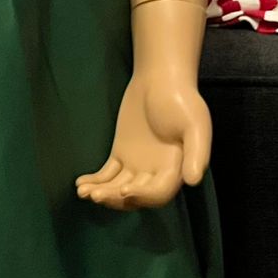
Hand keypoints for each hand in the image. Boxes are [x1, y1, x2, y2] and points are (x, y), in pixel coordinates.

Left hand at [75, 70, 211, 210]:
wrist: (160, 79)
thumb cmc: (181, 99)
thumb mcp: (195, 124)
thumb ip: (197, 152)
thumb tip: (193, 181)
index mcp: (176, 169)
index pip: (159, 194)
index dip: (143, 196)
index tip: (124, 190)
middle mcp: (157, 172)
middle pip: (136, 196)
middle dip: (116, 199)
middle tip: (96, 196)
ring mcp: (138, 165)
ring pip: (119, 188)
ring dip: (102, 193)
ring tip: (83, 192)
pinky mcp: (122, 155)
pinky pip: (108, 175)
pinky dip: (96, 181)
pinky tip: (80, 184)